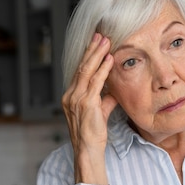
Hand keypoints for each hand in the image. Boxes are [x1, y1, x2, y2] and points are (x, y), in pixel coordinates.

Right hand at [61, 33, 116, 184]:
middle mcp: (70, 95)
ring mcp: (76, 99)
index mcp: (71, 96)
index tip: (96, 44)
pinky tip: (109, 59)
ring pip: (87, 71)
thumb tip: (113, 91)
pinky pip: (95, 82)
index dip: (88, 57)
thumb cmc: (93, 134)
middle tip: (100, 35)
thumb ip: (105, 100)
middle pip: (81, 67)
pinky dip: (103, 69)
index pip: (79, 72)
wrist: (88, 150)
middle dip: (92, 50)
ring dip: (97, 54)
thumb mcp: (100, 113)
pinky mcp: (86, 104)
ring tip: (106, 41)